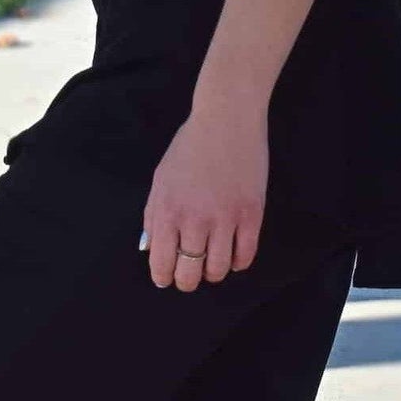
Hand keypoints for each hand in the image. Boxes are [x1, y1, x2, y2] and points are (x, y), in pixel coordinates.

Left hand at [141, 96, 267, 289]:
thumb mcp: (160, 179)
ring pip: (219, 269)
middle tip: (190, 277)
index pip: (161, 262)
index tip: (167, 278)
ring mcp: (225, 218)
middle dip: (187, 281)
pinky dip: (238, 263)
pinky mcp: (251, 214)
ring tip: (212, 265)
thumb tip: (149, 249)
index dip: (163, 277)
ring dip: (214, 273)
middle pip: (190, 273)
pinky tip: (234, 256)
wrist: (226, 119)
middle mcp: (193, 219)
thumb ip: (152, 216)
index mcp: (166, 211)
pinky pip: (246, 255)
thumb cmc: (189, 147)